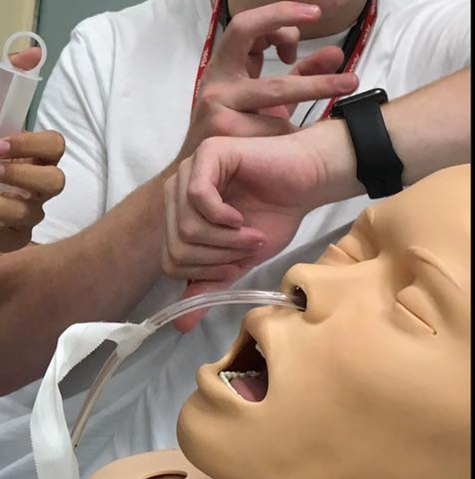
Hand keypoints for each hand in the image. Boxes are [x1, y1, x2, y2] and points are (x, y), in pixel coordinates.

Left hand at [0, 47, 65, 251]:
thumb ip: (0, 84)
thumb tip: (31, 50)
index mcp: (32, 152)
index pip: (56, 146)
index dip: (32, 145)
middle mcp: (35, 184)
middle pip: (55, 184)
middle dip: (21, 177)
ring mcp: (24, 214)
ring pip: (27, 215)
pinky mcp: (7, 239)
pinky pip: (4, 242)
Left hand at [162, 130, 331, 329]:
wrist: (308, 182)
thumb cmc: (274, 216)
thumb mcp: (237, 260)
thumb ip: (209, 285)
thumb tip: (181, 325)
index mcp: (177, 215)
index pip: (170, 260)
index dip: (204, 272)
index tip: (235, 266)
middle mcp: (175, 191)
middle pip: (176, 245)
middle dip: (216, 257)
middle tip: (247, 250)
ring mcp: (188, 170)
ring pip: (186, 225)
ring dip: (225, 240)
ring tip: (250, 236)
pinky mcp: (207, 153)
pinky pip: (197, 196)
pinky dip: (223, 217)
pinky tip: (241, 217)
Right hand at [175, 0, 359, 163]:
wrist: (200, 172)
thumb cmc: (236, 130)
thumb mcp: (266, 99)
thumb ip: (299, 74)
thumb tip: (336, 55)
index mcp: (224, 66)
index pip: (245, 25)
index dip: (279, 13)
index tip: (314, 15)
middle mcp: (216, 80)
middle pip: (258, 43)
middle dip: (301, 39)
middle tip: (332, 33)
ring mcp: (215, 105)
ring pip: (276, 87)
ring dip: (316, 85)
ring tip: (349, 84)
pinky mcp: (220, 132)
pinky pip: (273, 126)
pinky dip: (294, 129)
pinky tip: (304, 136)